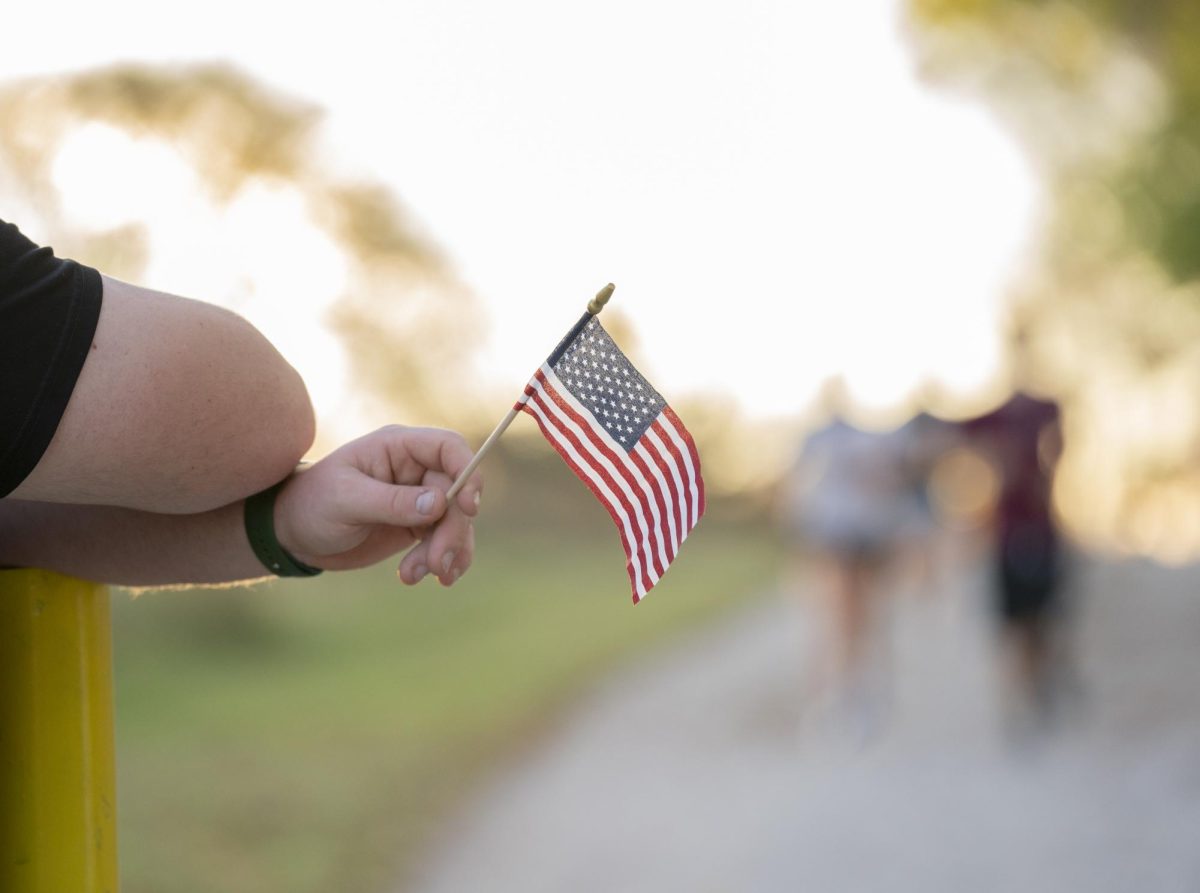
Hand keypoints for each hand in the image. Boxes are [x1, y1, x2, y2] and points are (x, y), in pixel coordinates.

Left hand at [271, 425, 481, 584]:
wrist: (294, 535)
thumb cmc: (312, 504)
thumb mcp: (346, 500)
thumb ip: (393, 501)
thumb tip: (440, 504)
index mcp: (397, 447)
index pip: (449, 447)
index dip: (467, 472)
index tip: (469, 507)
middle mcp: (415, 469)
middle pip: (458, 493)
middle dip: (453, 530)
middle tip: (437, 564)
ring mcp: (419, 498)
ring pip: (457, 521)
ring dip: (447, 551)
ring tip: (414, 575)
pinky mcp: (418, 526)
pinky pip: (446, 541)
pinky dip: (442, 562)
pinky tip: (421, 577)